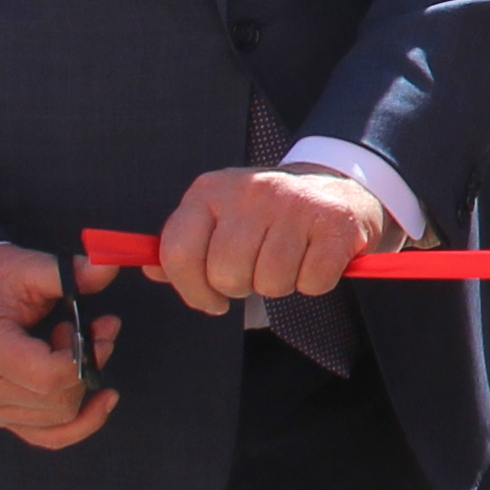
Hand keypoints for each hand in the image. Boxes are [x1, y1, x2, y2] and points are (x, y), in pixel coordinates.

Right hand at [0, 243, 120, 449]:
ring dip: (82, 382)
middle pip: (57, 399)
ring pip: (58, 417)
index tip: (95, 329)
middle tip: (92, 329)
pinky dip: (80, 423)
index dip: (82, 357)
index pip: (46, 376)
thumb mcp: (24, 267)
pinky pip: (48, 437)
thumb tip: (108, 265)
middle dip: (87, 364)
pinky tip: (101, 399)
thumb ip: (67, 272)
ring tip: (72, 344)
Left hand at [144, 165, 393, 316]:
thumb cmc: (271, 215)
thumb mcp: (221, 218)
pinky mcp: (334, 223)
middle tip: (260, 269)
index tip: (210, 300)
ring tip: (290, 260)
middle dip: (243, 286)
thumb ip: (187, 246)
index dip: (192, 290)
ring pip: (270, 283)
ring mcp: (294, 204)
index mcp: (211, 190)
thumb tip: (150, 269)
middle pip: (226, 274)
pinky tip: (316, 259)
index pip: (178, 253)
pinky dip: (315, 282)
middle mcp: (250, 190)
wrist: (339, 189)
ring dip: (282, 285)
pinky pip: (312, 283)